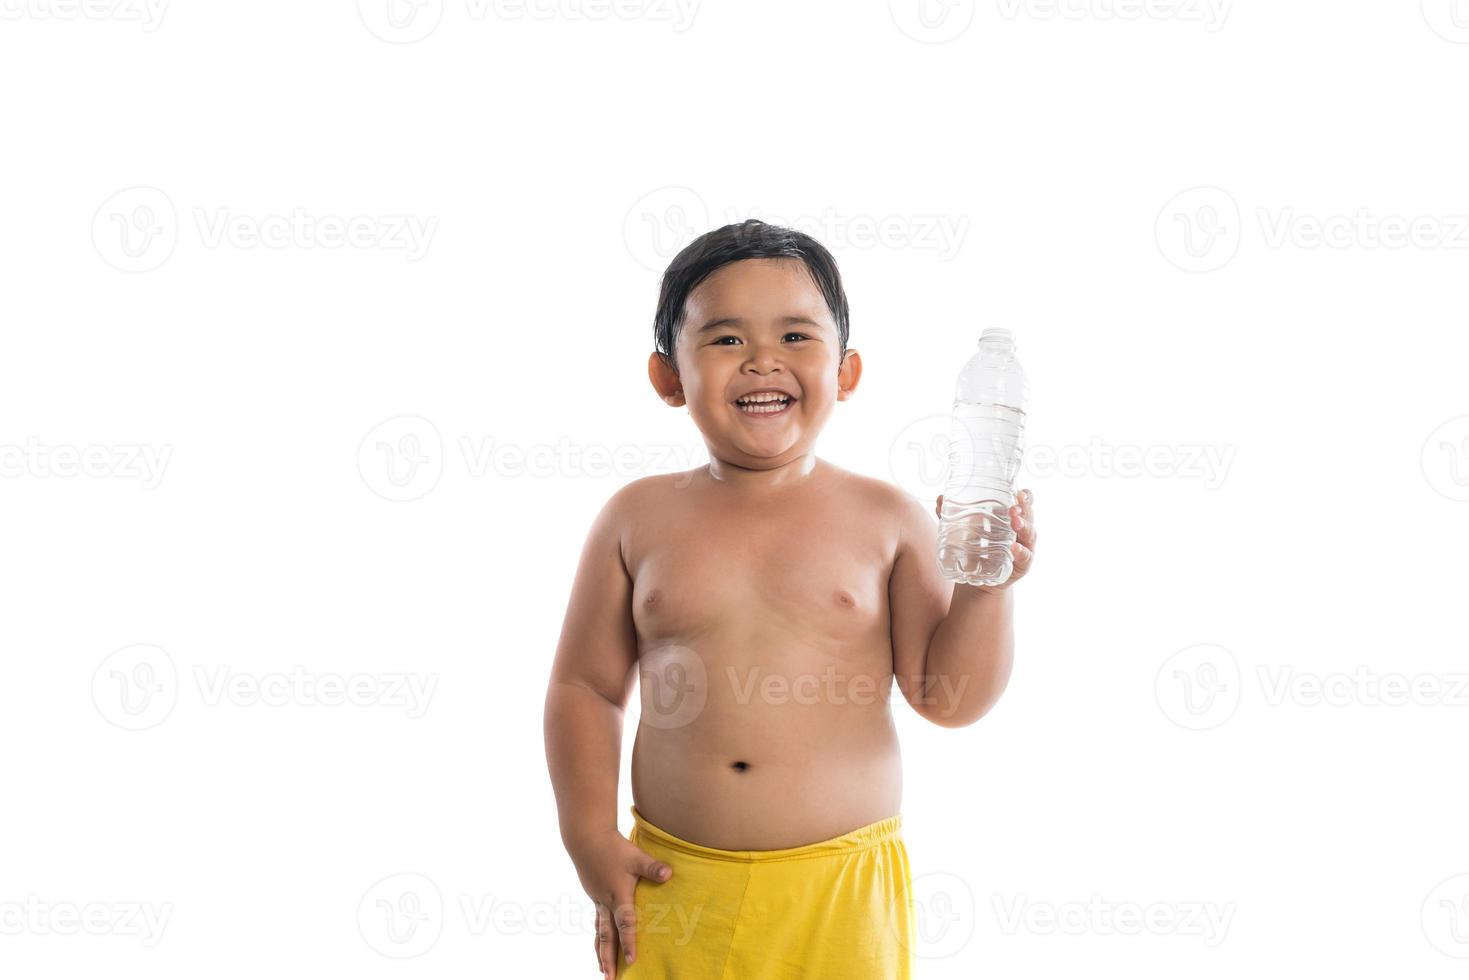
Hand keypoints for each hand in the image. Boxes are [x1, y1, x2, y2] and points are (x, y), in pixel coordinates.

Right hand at [569, 830, 673, 977]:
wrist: (586, 838)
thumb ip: (653, 868)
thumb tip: (669, 874)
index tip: (632, 962)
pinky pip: (597, 922)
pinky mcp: (594, 895)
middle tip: (609, 979)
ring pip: (599, 932)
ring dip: (600, 952)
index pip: (625, 925)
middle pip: (607, 937)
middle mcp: (606, 902)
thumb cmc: (613, 848)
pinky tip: (599, 942)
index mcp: (618, 896)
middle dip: (608, 959)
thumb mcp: (636, 857)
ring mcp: (598, 900)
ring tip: (600, 970)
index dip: (629, 943)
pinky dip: (598, 936)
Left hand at [934, 487, 1036, 590]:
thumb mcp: (964, 531)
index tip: (1018, 491)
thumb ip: (952, 515)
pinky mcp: (1021, 565)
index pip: (1024, 502)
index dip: (1025, 496)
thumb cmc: (973, 549)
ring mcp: (1023, 547)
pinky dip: (1020, 552)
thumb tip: (940, 498)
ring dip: (1025, 527)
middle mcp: (1020, 531)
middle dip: (1024, 509)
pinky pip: (1025, 557)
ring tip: (1015, 522)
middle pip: (1029, 515)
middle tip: (1013, 508)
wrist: (976, 580)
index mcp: (1010, 518)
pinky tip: (1014, 548)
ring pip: (1030, 534)